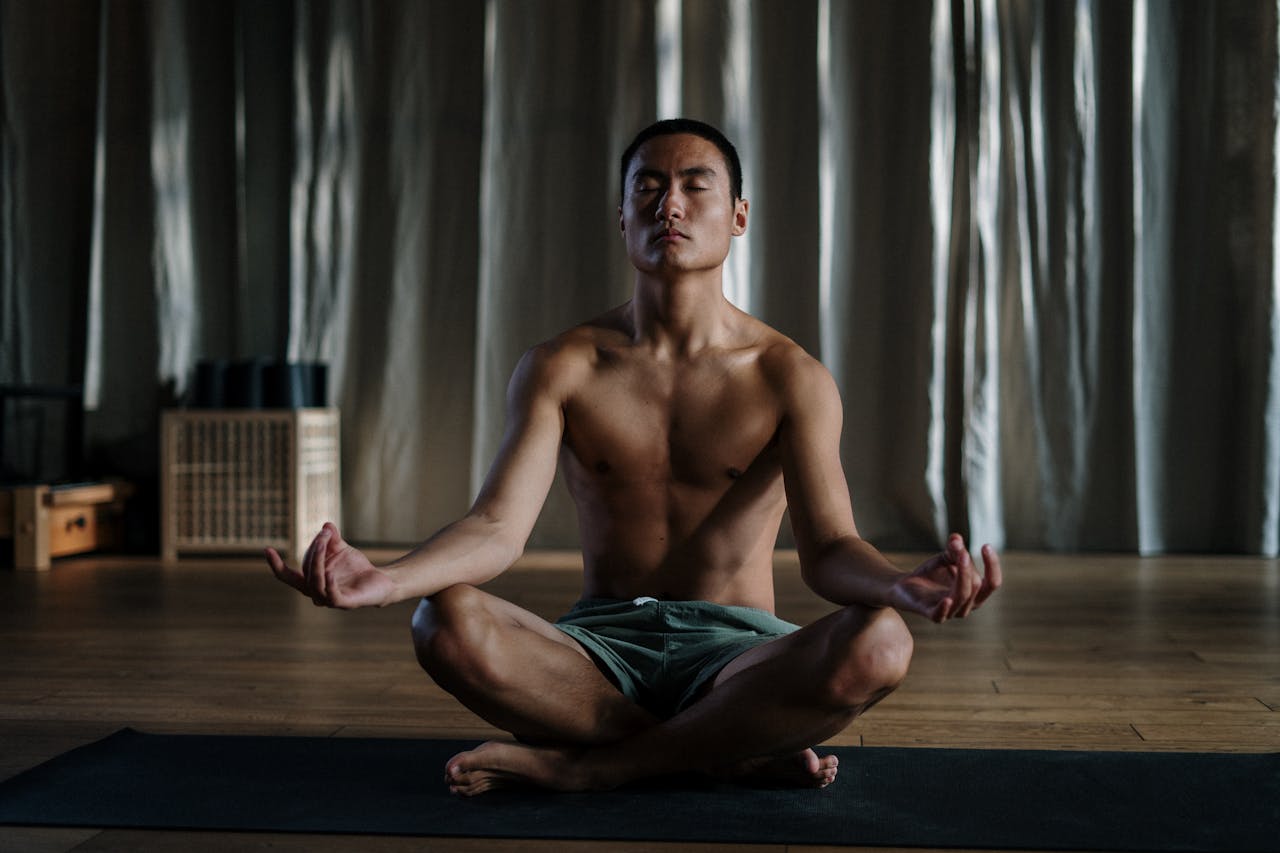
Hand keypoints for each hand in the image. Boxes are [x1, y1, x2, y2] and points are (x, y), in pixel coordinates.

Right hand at [265, 522, 395, 608]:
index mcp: (310, 580)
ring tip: (324, 543)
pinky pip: (332, 596)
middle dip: (313, 550)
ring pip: (315, 582)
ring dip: (318, 561)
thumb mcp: (341, 548)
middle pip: (306, 571)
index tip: (267, 549)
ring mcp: (329, 600)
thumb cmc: (355, 567)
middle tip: (324, 533)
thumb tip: (326, 524)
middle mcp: (315, 592)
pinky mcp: (344, 603)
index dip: (276, 565)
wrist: (379, 580)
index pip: (288, 576)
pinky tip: (331, 572)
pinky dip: (329, 584)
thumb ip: (331, 539)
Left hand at [889, 534, 1001, 622]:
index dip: (992, 565)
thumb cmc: (931, 574)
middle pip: (977, 587)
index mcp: (975, 594)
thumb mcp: (945, 558)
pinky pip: (941, 615)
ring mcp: (950, 612)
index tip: (985, 546)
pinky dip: (944, 608)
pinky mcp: (932, 614)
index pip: (992, 583)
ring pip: (962, 597)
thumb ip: (954, 549)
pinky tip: (946, 599)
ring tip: (960, 557)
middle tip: (959, 549)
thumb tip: (956, 538)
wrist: (904, 585)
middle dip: (969, 566)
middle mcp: (966, 605)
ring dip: (962, 576)